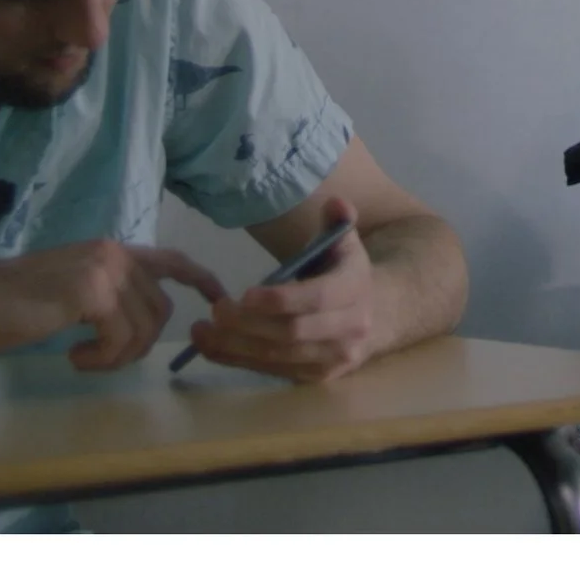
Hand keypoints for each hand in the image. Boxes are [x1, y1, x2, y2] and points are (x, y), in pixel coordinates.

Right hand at [0, 240, 230, 371]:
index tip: (220, 299)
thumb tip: (136, 319)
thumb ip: (105, 294)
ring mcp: (103, 269)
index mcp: (110, 251)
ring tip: (84, 358)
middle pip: (160, 309)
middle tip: (100, 358)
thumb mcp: (67, 293)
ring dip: (118, 356)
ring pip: (144, 327)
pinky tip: (74, 357)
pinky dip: (103, 358)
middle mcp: (113, 253)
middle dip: (140, 344)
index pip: (172, 260)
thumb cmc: (6, 306)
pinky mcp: (90, 293)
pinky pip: (122, 339)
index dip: (201, 279)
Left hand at [184, 200, 380, 383]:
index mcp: (356, 289)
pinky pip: (273, 372)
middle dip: (248, 324)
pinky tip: (211, 347)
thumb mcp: (345, 243)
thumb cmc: (345, 273)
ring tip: (201, 331)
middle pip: (293, 333)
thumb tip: (335, 203)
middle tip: (216, 310)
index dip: (280, 300)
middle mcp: (351, 328)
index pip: (318, 298)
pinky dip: (238, 361)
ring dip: (235, 346)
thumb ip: (337, 221)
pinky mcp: (318, 376)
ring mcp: (335, 357)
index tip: (244, 294)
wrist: (379, 315)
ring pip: (279, 357)